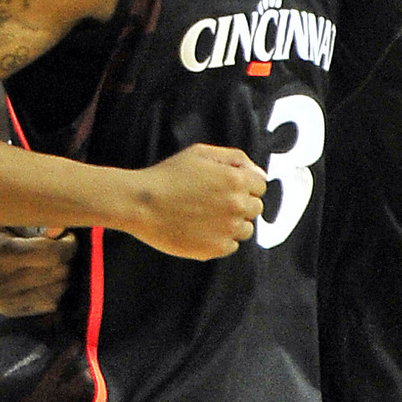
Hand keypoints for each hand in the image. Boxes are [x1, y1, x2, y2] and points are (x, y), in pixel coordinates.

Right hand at [0, 223, 78, 314]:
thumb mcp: (10, 216)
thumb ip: (37, 223)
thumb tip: (60, 230)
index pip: (52, 254)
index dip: (68, 244)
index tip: (67, 236)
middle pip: (56, 272)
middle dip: (65, 258)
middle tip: (58, 247)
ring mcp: (2, 298)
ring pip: (57, 290)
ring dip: (61, 274)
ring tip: (49, 261)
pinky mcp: (8, 309)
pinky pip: (49, 303)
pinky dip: (53, 289)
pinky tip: (42, 276)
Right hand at [119, 144, 266, 260]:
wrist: (141, 204)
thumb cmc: (168, 176)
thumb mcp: (200, 153)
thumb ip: (235, 158)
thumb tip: (260, 173)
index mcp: (236, 180)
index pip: (260, 186)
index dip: (244, 185)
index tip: (225, 187)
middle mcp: (237, 205)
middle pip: (256, 208)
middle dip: (240, 204)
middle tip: (212, 202)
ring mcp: (229, 229)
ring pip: (246, 229)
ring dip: (232, 223)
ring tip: (205, 216)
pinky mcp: (217, 248)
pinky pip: (231, 246)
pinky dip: (220, 239)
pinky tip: (200, 229)